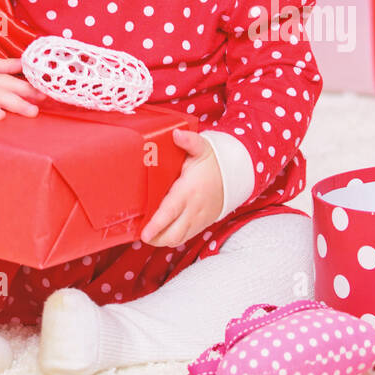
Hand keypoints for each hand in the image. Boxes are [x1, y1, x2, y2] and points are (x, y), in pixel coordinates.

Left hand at [139, 128, 224, 247]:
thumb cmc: (213, 163)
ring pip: (177, 239)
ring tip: (148, 234)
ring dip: (161, 240)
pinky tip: (161, 233)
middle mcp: (193, 209)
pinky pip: (184, 238)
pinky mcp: (201, 225)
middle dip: (155, 238)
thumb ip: (189, 141)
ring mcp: (198, 219)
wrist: (234, 176)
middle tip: (140, 233)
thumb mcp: (202, 148)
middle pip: (172, 233)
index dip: (156, 225)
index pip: (170, 212)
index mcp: (189, 190)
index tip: (144, 234)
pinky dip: (171, 238)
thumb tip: (176, 134)